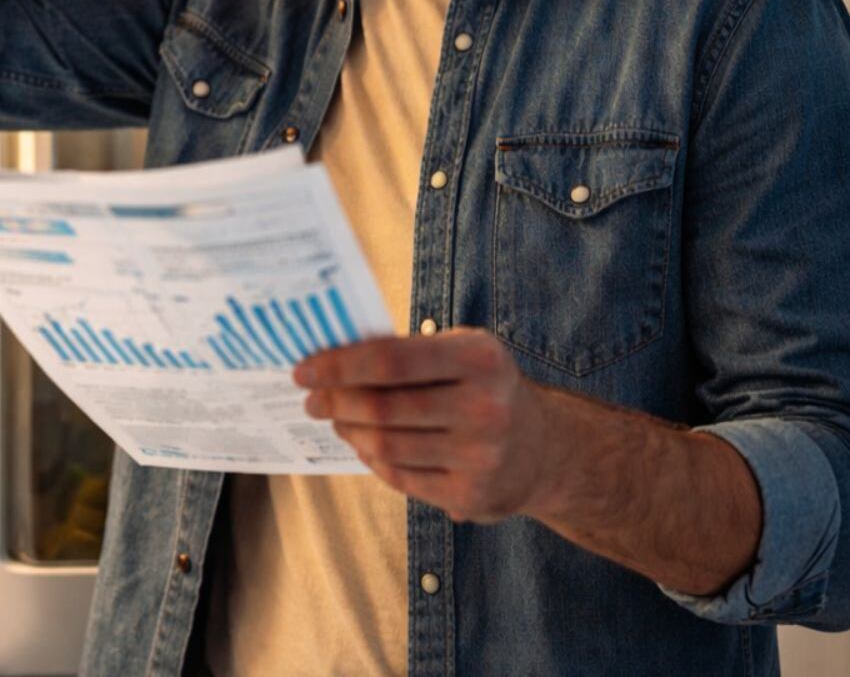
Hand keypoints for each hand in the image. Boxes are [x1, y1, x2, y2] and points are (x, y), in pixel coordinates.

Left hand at [296, 327, 556, 522]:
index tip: (304, 369)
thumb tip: (331, 357)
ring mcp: (479, 457)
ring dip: (349, 430)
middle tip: (311, 399)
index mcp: (480, 359)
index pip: (391, 360)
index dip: (339, 366)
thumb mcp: (462, 352)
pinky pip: (399, 477)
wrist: (545, 450)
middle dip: (335, 402)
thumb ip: (407, 353)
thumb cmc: (486, 388)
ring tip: (335, 418)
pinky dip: (371, 458)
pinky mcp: (470, 496)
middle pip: (382, 407)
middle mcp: (484, 408)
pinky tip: (363, 443)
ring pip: (385, 445)